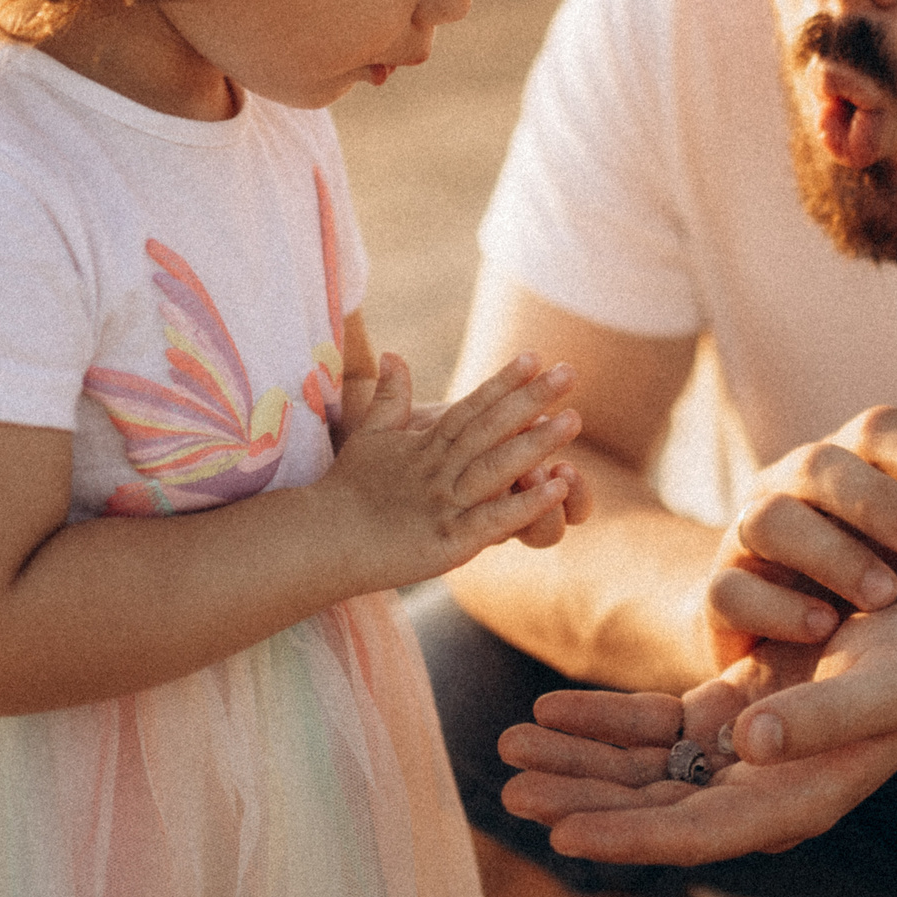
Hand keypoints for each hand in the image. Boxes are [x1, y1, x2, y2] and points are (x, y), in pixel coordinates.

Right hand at [325, 352, 583, 590]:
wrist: (322, 541)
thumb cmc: (348, 491)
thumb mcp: (370, 437)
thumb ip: (389, 398)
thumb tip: (393, 355)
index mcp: (427, 446)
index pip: (471, 407)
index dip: (503, 382)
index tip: (535, 356)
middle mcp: (440, 469)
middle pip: (491, 428)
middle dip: (531, 399)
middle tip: (570, 373)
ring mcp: (446, 503)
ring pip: (497, 467)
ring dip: (536, 444)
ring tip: (574, 420)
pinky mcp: (450, 540)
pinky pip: (494, 519)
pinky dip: (527, 503)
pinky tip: (558, 487)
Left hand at [499, 601, 896, 863]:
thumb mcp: (880, 689)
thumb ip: (820, 720)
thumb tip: (751, 741)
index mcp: (788, 802)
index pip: (690, 833)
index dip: (626, 836)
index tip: (562, 833)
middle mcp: (753, 792)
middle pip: (649, 807)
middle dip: (578, 798)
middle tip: (507, 788)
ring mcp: (735, 756)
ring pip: (639, 770)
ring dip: (576, 761)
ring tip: (507, 747)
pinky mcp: (726, 717)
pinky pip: (651, 730)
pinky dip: (602, 723)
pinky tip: (549, 711)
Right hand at [706, 406, 896, 667]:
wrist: (781, 642)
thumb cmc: (866, 586)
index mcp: (843, 466)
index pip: (874, 430)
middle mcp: (785, 488)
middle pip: (818, 464)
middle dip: (877, 500)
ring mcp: (742, 538)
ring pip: (770, 521)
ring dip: (832, 554)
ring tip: (885, 595)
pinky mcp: (718, 596)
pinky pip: (731, 591)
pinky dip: (778, 608)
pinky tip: (824, 627)